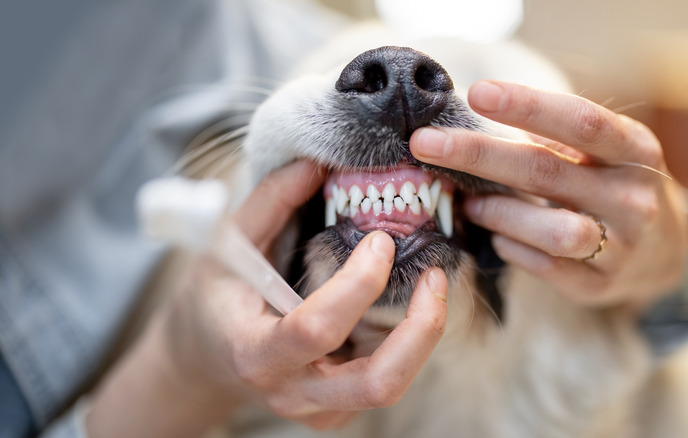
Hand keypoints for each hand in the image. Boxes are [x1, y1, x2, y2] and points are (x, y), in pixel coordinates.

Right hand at [87, 161, 447, 436]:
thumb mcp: (228, 245)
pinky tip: (405, 305)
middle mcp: (292, 392)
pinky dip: (407, 342)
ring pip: (392, 386)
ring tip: (432, 285)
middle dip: (421, 329)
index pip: (315, 329)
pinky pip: (386, 380)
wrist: (205, 358)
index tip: (380, 240)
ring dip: (423, 335)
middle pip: (377, 383)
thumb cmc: (216, 298)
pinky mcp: (339, 410)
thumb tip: (316, 163)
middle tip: (435, 277)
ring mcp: (319, 409)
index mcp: (255, 353)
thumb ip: (271, 202)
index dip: (358, 284)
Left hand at [410, 80, 687, 310]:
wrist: (666, 252)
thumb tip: (481, 114)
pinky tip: (497, 237)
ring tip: (470, 203)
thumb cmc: (615, 185)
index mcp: (636, 151)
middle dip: (478, 155)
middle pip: (547, 172)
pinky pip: (546, 268)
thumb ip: (556, 137)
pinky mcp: (600, 286)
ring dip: (498, 213)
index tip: (477, 93)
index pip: (580, 122)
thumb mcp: (605, 152)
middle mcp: (634, 197)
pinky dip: (512, 249)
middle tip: (425, 144)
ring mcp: (621, 247)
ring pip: (551, 230)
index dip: (528, 106)